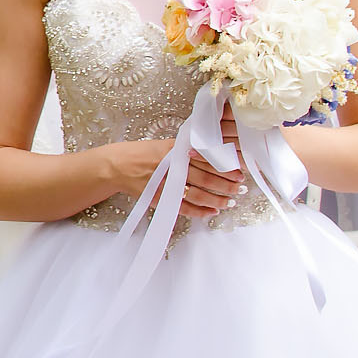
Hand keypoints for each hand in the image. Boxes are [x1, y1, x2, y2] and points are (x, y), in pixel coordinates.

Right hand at [107, 129, 245, 220]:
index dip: (225, 167)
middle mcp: (173, 166)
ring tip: (229, 202)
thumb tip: (213, 156)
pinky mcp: (159, 198)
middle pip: (206, 177)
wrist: (117, 166)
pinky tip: (210, 213)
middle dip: (226, 185)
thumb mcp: (165, 144)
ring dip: (216, 200)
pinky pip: (183, 208)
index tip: (240, 172)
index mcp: (176, 151)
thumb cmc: (142, 153)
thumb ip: (187, 150)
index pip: (207, 160)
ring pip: (198, 194)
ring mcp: (166, 183)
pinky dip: (198, 212)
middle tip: (240, 189)